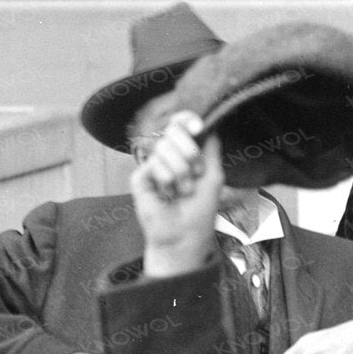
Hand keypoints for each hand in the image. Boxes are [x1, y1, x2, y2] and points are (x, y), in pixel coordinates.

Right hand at [131, 111, 222, 277]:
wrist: (186, 234)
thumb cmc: (200, 207)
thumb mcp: (213, 173)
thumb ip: (210, 147)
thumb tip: (207, 122)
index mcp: (183, 152)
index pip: (180, 124)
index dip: (186, 119)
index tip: (197, 126)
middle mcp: (166, 156)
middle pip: (172, 131)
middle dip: (190, 152)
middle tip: (195, 173)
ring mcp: (151, 165)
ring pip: (164, 148)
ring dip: (181, 172)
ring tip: (183, 190)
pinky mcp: (138, 177)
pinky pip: (154, 164)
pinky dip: (167, 180)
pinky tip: (167, 195)